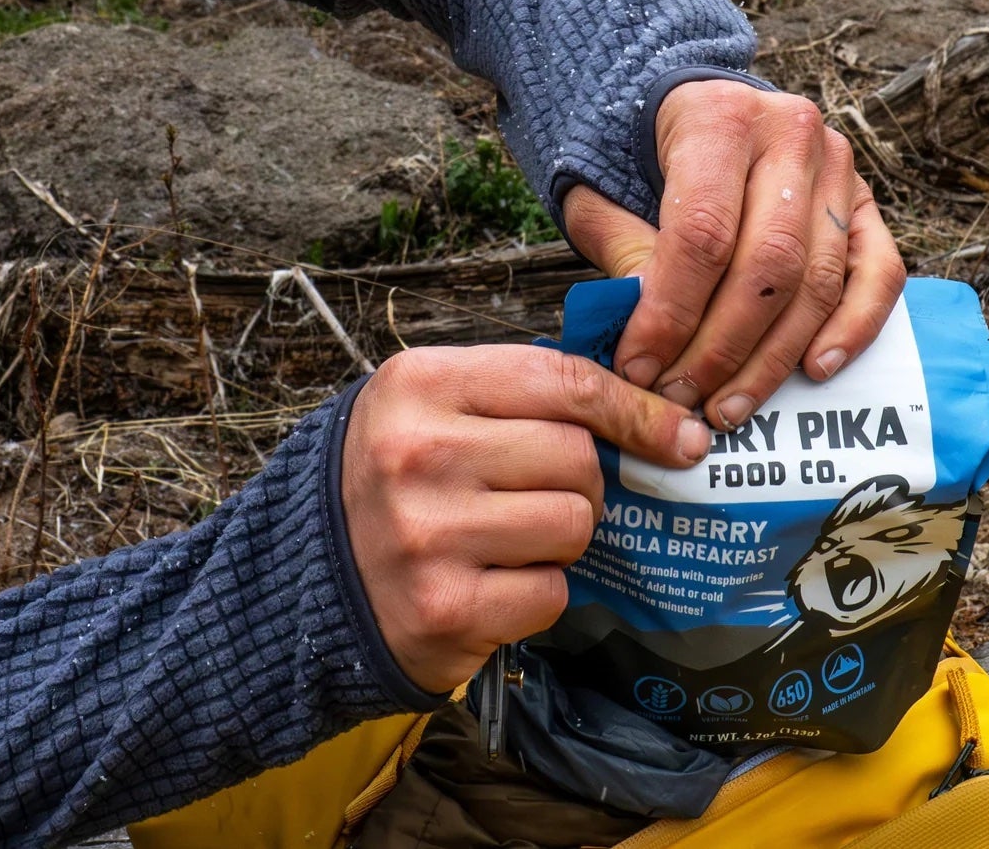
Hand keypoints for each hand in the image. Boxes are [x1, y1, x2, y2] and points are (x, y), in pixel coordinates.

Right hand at [342, 344, 710, 692]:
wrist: (311, 572)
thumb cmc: (397, 477)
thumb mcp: (438, 404)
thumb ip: (529, 392)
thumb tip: (664, 420)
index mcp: (419, 384)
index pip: (560, 381)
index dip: (633, 407)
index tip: (677, 433)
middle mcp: (419, 452)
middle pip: (576, 455)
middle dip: (580, 479)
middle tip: (538, 493)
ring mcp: (429, 533)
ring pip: (574, 523)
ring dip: (561, 537)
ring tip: (509, 537)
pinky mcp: (446, 608)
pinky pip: (551, 591)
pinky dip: (538, 591)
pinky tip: (493, 581)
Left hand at [562, 80, 904, 432]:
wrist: (696, 108)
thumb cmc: (639, 159)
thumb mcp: (604, 188)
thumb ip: (621, 249)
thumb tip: (645, 338)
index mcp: (719, 118)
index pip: (703, 231)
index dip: (671, 312)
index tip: (639, 366)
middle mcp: (791, 133)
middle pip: (768, 263)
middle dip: (721, 347)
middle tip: (681, 397)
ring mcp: (838, 167)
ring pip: (818, 280)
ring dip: (773, 357)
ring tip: (729, 406)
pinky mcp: (866, 203)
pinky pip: (879, 274)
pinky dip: (853, 328)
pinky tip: (814, 370)